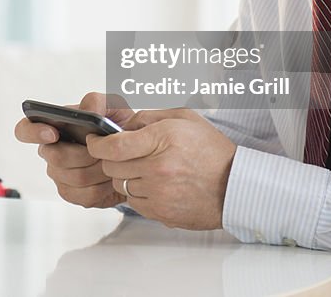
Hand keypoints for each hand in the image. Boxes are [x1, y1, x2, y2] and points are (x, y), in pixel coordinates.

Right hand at [14, 92, 136, 208]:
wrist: (135, 156)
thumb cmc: (118, 128)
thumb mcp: (114, 106)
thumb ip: (98, 101)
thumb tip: (86, 110)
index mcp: (54, 126)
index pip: (25, 129)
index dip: (32, 132)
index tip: (52, 133)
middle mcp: (51, 151)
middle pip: (56, 157)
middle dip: (85, 154)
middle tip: (103, 150)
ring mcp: (60, 174)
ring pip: (74, 177)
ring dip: (99, 170)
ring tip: (112, 162)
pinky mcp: (72, 194)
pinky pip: (85, 195)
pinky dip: (104, 187)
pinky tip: (111, 178)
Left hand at [87, 109, 234, 229]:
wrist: (235, 185)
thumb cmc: (211, 150)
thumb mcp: (183, 118)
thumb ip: (148, 117)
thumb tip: (122, 125)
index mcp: (162, 140)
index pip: (113, 146)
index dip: (97, 144)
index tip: (95, 141)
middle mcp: (158, 168)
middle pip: (112, 166)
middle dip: (112, 159)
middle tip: (125, 154)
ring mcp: (160, 193)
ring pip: (120, 185)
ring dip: (125, 177)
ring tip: (145, 169)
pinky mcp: (162, 213)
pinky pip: (133, 202)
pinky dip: (138, 193)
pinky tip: (154, 185)